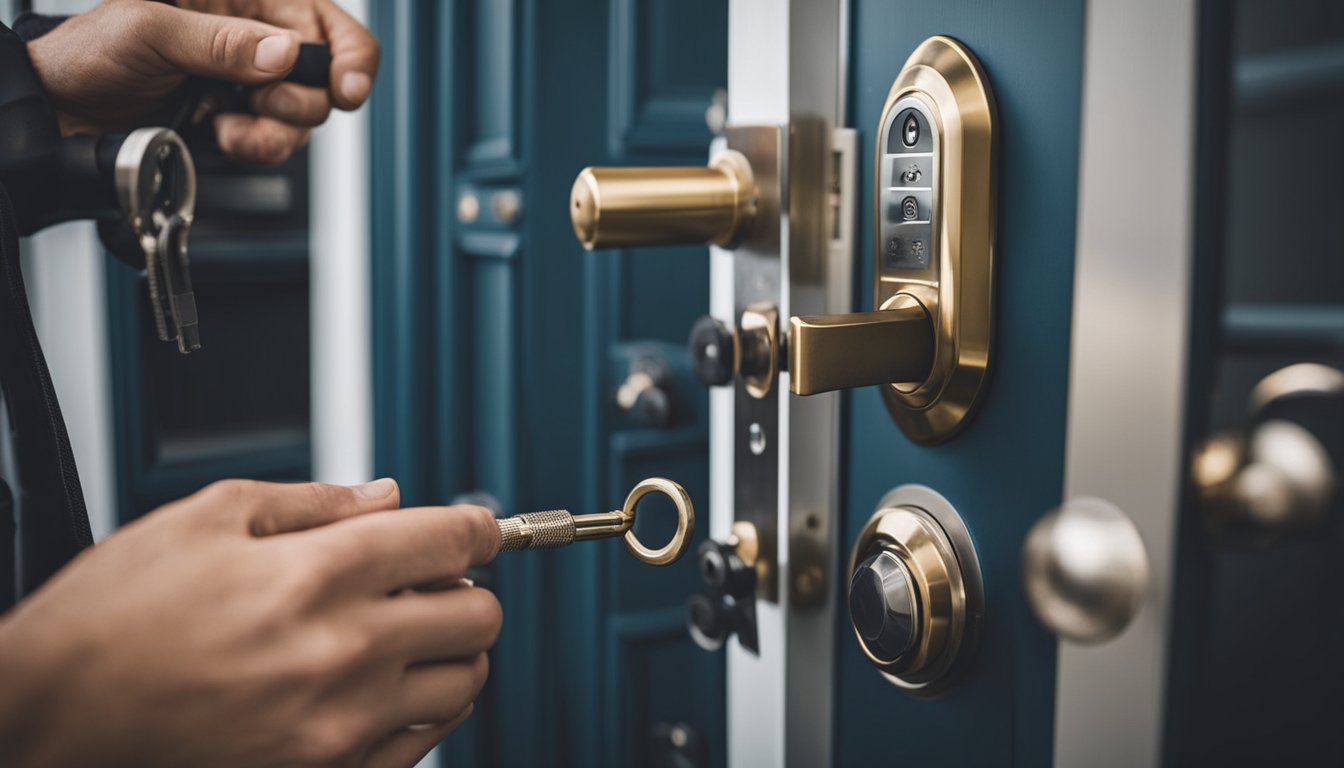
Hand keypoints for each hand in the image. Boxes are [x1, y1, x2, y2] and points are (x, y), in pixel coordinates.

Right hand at [0, 479, 501, 767]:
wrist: (53, 724)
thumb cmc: (112, 623)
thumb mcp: (205, 519)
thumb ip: (313, 503)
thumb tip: (386, 495)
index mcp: (318, 575)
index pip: (453, 540)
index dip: (479, 526)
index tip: (478, 528)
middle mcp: (343, 652)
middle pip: (479, 614)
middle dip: (467, 588)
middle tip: (431, 583)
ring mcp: (341, 724)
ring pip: (465, 682)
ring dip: (452, 652)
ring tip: (408, 638)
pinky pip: (424, 743)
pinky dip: (420, 711)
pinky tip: (382, 690)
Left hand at [26, 0, 379, 164]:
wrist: (62, 110)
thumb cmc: (90, 52)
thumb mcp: (150, 31)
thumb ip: (221, 42)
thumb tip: (283, 52)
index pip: (324, 22)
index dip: (348, 57)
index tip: (345, 90)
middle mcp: (255, 38)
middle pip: (324, 77)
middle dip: (298, 101)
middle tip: (258, 101)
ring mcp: (251, 82)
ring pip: (306, 116)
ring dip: (274, 132)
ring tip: (228, 124)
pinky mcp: (242, 120)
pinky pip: (279, 143)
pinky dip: (256, 148)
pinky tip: (221, 133)